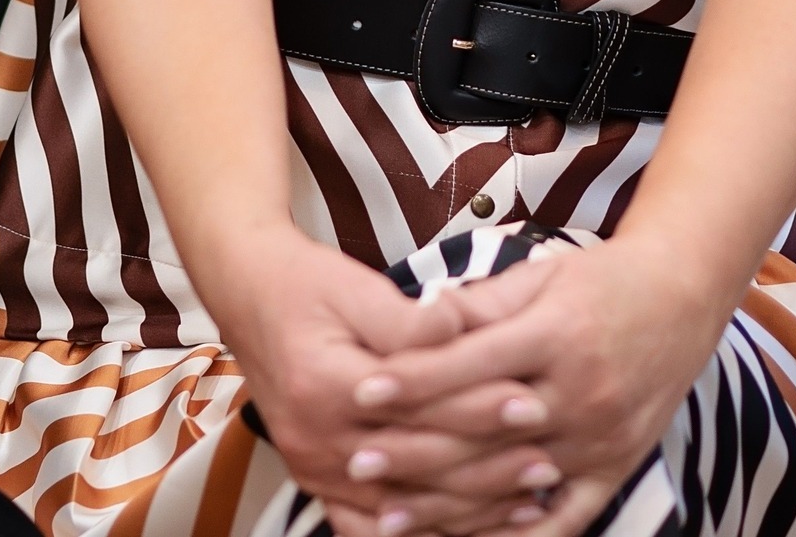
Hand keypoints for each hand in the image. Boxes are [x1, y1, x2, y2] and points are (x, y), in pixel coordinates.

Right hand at [203, 224, 556, 536]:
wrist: (247, 294)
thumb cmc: (306, 284)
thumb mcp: (356, 287)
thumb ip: (409, 319)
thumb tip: (462, 324)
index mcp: (328, 386)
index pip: (419, 406)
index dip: (479, 405)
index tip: (533, 401)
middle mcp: (317, 440)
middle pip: (417, 466)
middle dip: (488, 468)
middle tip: (548, 464)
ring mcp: (313, 470)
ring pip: (403, 510)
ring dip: (469, 511)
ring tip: (530, 502)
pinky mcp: (315, 481)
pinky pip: (374, 528)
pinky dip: (426, 533)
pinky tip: (472, 529)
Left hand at [351, 236, 729, 536]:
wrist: (681, 296)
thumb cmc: (601, 280)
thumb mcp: (541, 274)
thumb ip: (480, 304)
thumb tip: (415, 320)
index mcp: (556, 334)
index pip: (472, 364)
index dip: (413, 380)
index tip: (361, 391)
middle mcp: (579, 391)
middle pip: (483, 431)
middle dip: (413, 450)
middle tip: (355, 459)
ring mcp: (600, 438)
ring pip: (510, 483)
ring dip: (445, 504)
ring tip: (387, 514)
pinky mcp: (616, 469)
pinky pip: (560, 519)